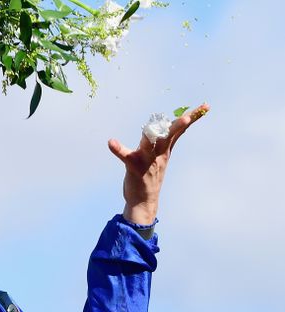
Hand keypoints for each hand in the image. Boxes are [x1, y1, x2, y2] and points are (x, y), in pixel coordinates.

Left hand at [108, 103, 209, 224]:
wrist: (143, 200)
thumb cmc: (150, 174)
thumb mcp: (161, 156)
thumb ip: (164, 140)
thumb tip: (168, 123)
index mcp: (166, 149)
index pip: (180, 130)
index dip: (192, 117)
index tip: (206, 105)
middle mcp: (159, 153)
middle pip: (170, 135)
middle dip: (178, 126)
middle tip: (187, 118)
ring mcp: (147, 160)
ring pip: (151, 144)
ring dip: (151, 136)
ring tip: (149, 128)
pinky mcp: (134, 167)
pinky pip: (125, 156)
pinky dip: (118, 149)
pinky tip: (111, 142)